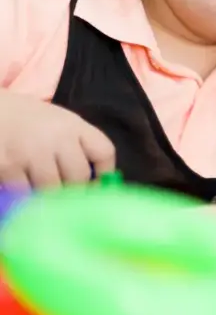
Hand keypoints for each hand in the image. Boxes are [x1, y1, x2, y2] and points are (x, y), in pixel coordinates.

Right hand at [0, 91, 115, 188]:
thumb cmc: (26, 120)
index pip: (104, 152)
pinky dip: (23, 194)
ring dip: (47, 194)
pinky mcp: (7, 166)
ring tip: (39, 183)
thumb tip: (96, 181)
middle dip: (73, 189)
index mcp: (73, 125)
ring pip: (52, 190)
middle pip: (79, 177)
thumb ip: (77, 145)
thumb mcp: (58, 122)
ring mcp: (30, 152)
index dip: (105, 173)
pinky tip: (19, 183)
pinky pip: (24, 193)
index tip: (97, 184)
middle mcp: (56, 137)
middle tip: (63, 190)